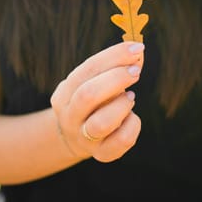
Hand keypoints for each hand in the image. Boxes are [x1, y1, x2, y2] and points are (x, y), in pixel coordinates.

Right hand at [50, 41, 143, 162]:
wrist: (78, 138)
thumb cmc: (93, 101)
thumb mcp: (96, 81)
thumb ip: (115, 65)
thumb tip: (138, 50)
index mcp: (64, 94)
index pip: (87, 69)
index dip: (114, 56)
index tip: (137, 48)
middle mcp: (69, 117)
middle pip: (88, 95)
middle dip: (117, 78)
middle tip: (136, 71)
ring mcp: (84, 138)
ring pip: (101, 123)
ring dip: (122, 105)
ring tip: (130, 97)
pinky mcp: (102, 154)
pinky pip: (122, 140)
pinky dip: (133, 124)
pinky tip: (131, 117)